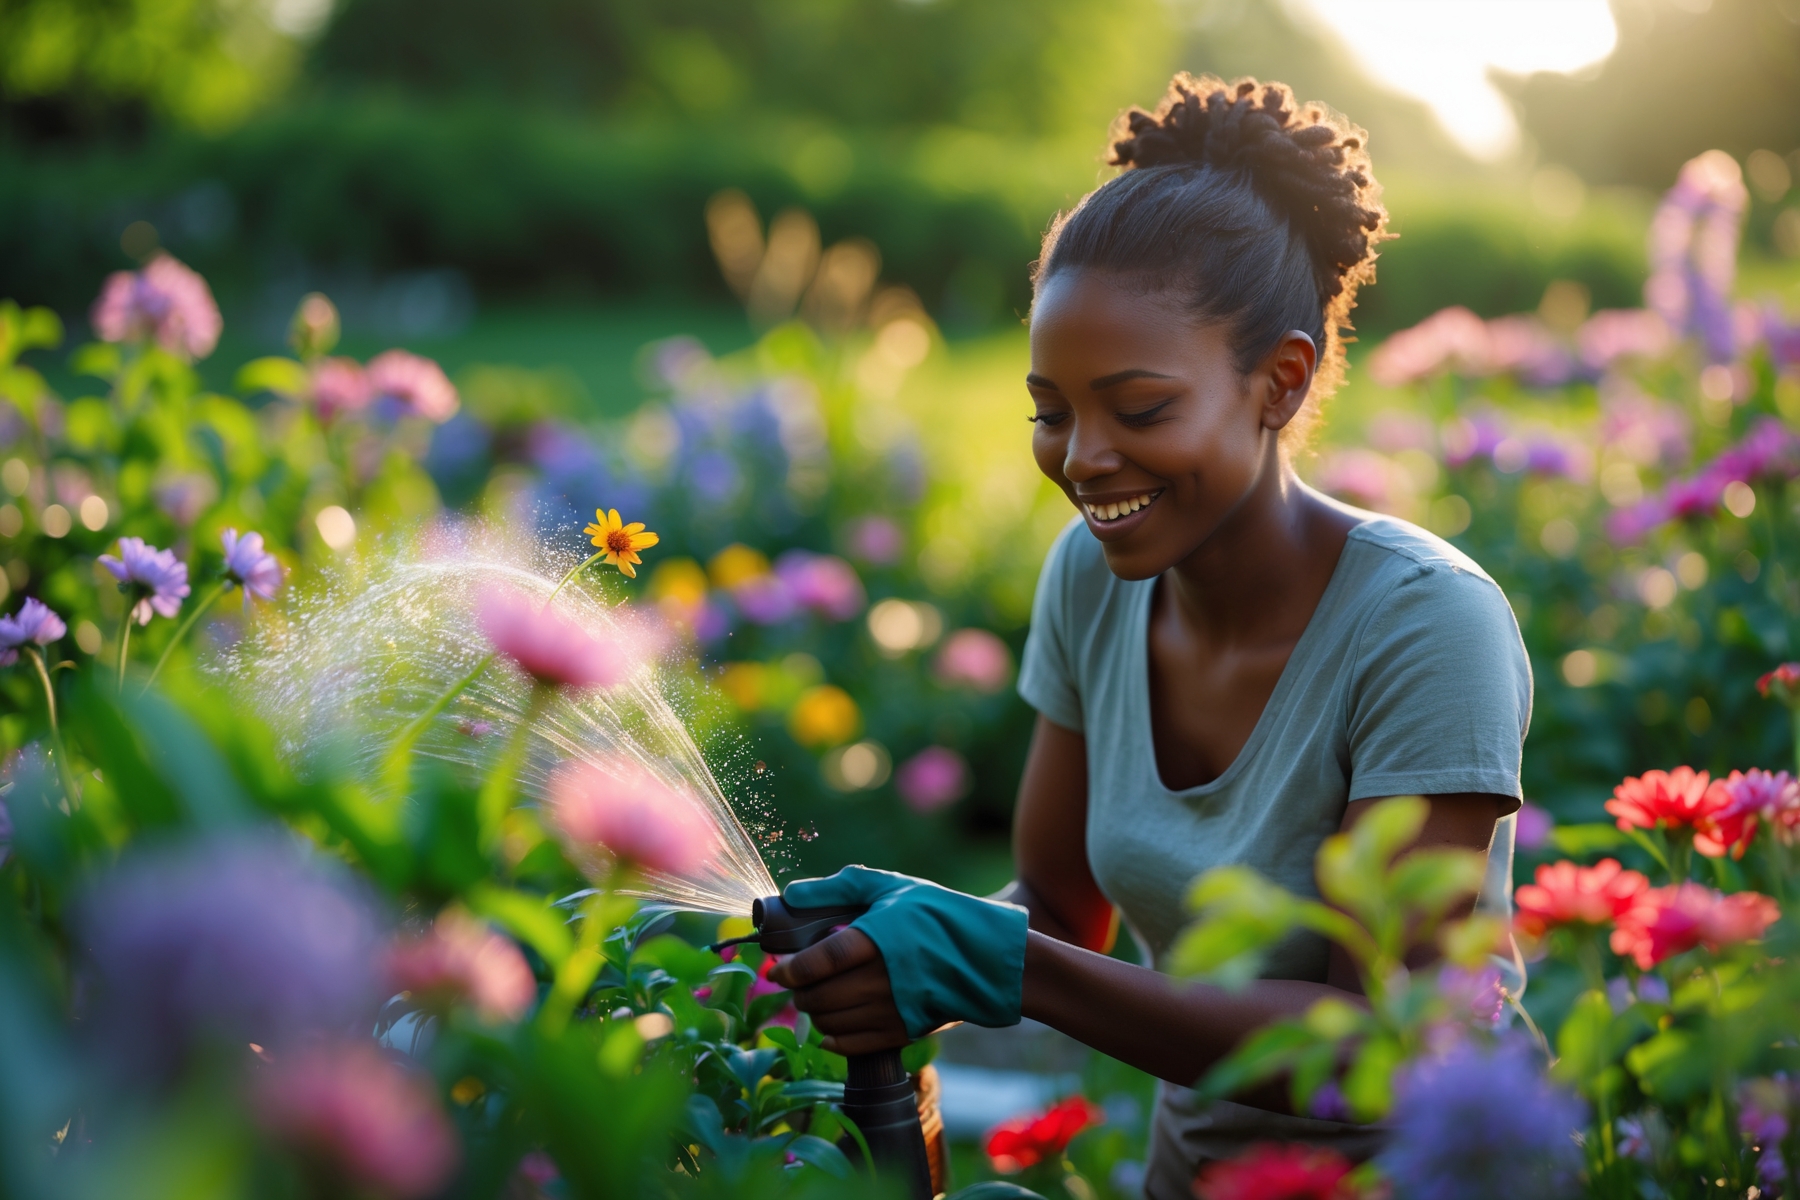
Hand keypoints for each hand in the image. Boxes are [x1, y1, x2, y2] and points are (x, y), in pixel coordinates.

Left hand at [777, 865, 1028, 1038]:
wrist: (987, 957)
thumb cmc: (937, 915)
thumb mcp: (891, 887)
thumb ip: (840, 887)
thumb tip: (792, 895)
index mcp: (875, 940)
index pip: (818, 962)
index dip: (790, 968)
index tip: (777, 968)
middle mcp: (879, 980)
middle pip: (818, 996)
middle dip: (797, 991)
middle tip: (794, 980)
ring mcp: (890, 1011)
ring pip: (830, 1022)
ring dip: (813, 1012)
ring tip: (815, 996)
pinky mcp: (901, 1032)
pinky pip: (851, 1045)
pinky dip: (832, 1038)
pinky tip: (830, 1026)